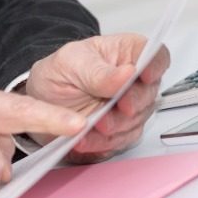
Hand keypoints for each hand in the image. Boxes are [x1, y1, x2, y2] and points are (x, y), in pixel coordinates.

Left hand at [24, 33, 169, 162]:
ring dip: (115, 127)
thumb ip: (99, 71)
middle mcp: (134, 82)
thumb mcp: (71, 63)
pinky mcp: (120, 132)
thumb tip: (128, 73)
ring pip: (136, 121)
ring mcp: (129, 109)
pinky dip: (101, 143)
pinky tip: (85, 139)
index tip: (143, 76)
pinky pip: (119, 141)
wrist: (42, 99)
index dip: (155, 66)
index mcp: (126, 54)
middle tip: (117, 107)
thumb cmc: (60, 71)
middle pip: (149, 93)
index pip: (155, 55)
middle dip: (133, 103)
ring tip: (92, 126)